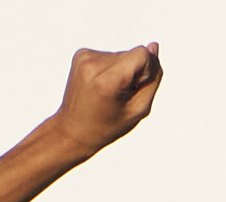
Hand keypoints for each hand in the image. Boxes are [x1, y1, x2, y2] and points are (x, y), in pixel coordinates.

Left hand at [49, 43, 162, 157]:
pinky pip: (108, 55)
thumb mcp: (138, 110)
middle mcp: (93, 64)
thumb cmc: (107, 126)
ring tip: (107, 92)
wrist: (72, 131)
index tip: (132, 89)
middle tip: (117, 96)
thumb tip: (153, 46)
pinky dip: (109, 69)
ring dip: (120, 72)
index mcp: (107, 80)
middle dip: (131, 73)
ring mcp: (84, 57)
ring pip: (120, 55)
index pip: (142, 53)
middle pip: (131, 54)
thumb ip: (153, 78)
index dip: (145, 71)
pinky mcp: (81, 55)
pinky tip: (100, 85)